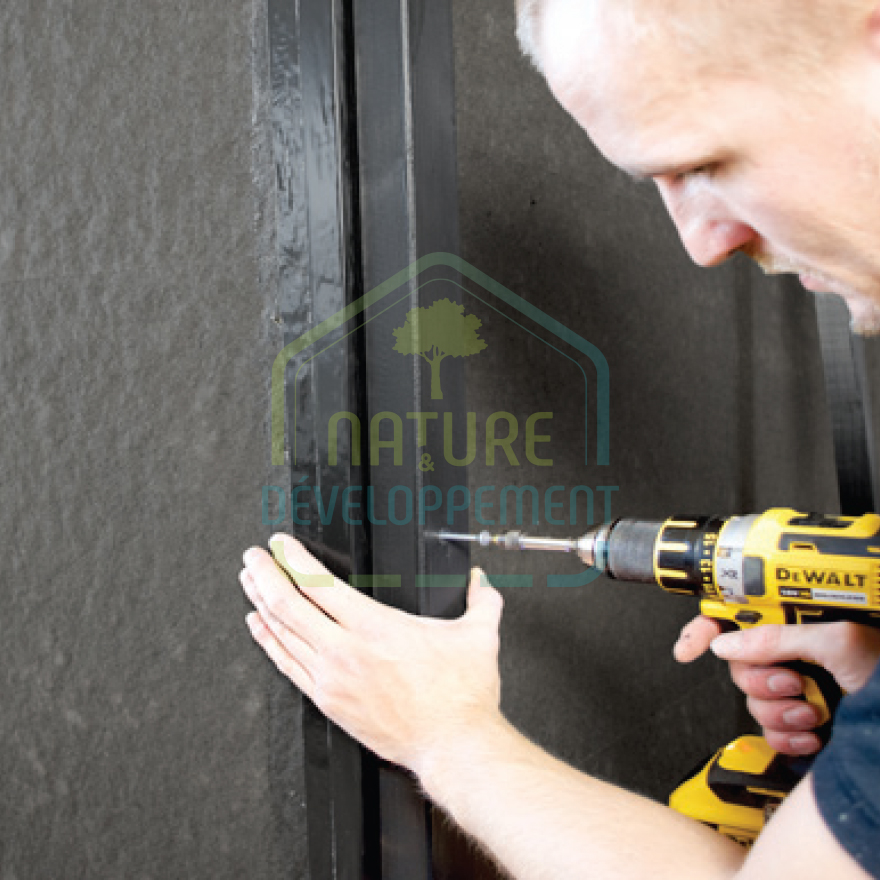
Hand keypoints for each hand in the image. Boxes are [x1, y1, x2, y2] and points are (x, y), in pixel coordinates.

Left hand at [239, 534, 504, 775]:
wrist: (452, 746)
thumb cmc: (460, 696)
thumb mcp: (479, 636)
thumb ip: (482, 600)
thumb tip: (482, 581)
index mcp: (375, 627)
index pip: (319, 584)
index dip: (293, 559)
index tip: (280, 544)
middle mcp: (346, 652)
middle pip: (288, 606)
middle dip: (265, 575)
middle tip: (253, 557)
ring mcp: (333, 680)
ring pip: (282, 635)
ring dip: (261, 604)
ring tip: (248, 583)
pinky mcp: (330, 703)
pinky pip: (288, 666)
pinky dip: (269, 643)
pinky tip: (259, 629)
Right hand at [674, 615, 879, 754]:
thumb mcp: (834, 641)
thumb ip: (775, 638)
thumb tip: (726, 643)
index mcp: (793, 622)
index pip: (733, 617)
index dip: (704, 629)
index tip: (689, 648)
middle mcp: (789, 651)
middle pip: (737, 665)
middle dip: (762, 681)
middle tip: (793, 683)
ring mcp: (794, 686)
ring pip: (751, 701)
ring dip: (780, 713)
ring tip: (811, 711)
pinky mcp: (799, 719)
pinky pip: (768, 730)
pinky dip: (788, 737)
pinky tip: (812, 733)